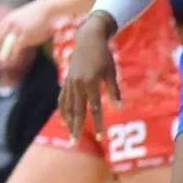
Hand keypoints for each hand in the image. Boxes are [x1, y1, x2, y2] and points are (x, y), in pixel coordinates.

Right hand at [58, 13, 121, 141]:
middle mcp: (78, 84)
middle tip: (74, 144)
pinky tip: (66, 119)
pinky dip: (63, 110)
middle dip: (76, 128)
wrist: (89, 38)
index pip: (94, 108)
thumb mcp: (112, 72)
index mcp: (91, 82)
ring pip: (66, 106)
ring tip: (70, 135)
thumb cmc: (104, 55)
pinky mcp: (66, 80)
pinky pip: (62, 98)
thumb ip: (114, 91)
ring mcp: (70, 82)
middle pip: (76, 111)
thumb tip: (119, 108)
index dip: (97, 123)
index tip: (100, 136)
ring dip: (68, 122)